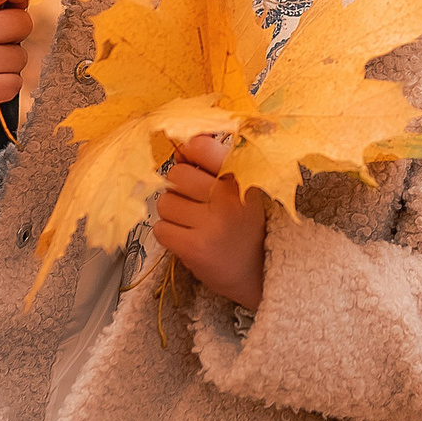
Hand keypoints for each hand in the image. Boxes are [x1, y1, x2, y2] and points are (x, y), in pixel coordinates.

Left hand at [155, 133, 265, 310]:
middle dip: (179, 189)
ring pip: (164, 202)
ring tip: (194, 224)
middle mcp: (228, 196)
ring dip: (173, 213)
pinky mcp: (194, 248)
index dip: (189, 153)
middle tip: (196, 204)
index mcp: (243, 175)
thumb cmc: (246, 226)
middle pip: (175, 174)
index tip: (193, 165)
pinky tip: (189, 239)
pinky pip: (161, 229)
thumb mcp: (243, 189)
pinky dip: (170, 235)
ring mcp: (211, 223)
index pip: (199, 146)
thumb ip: (213, 166)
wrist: (261, 274)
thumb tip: (178, 149)